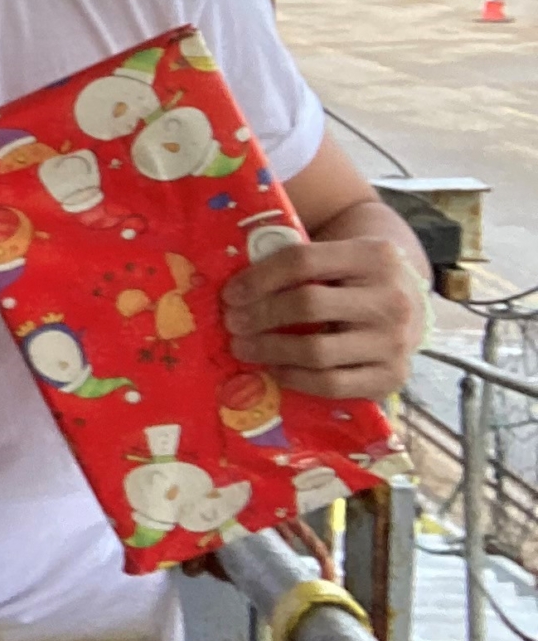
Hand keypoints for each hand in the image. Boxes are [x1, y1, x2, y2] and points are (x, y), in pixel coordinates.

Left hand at [223, 237, 425, 398]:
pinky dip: (296, 379)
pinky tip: (274, 369)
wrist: (410, 302)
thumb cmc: (355, 277)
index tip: (230, 294)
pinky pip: (333, 384)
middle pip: (307, 305)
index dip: (259, 278)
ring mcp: (396, 342)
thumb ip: (296, 263)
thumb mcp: (338, 256)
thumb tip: (233, 287)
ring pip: (317, 351)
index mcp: (373, 256)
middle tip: (232, 322)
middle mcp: (391, 299)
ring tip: (243, 347)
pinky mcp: (393, 377)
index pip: (302, 261)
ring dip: (269, 350)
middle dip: (259, 315)